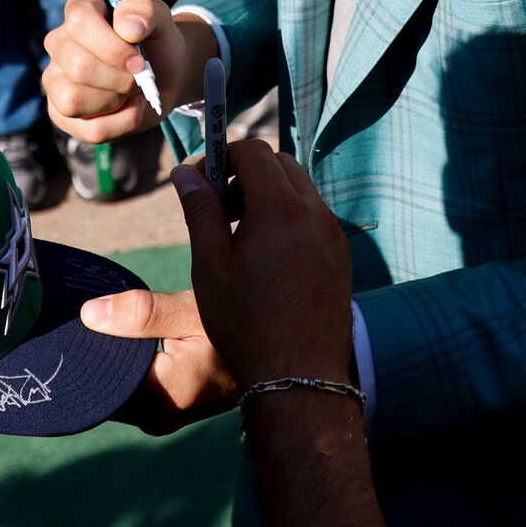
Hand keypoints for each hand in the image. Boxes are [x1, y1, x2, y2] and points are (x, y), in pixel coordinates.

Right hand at [42, 0, 203, 141]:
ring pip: (74, 101)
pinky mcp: (62, 115)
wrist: (165, 75)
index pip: (79, 23)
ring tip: (130, 90)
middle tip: (139, 75)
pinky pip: (90, 130)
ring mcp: (55, 81)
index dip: (112, 46)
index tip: (138, 59)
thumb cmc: (155, 43)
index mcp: (78, 12)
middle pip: (79, 67)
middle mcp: (59, 45)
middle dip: (121, 79)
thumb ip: (145, 10)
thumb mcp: (161, 18)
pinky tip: (129, 108)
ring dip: (117, 100)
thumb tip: (127, 27)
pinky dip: (122, 123)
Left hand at [83, 284, 238, 435]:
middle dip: (97, 358)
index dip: (89, 349)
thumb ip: (142, 312)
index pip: (104, 375)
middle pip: (107, 388)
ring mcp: (163, 421)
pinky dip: (123, 376)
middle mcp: (161, 417)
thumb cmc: (234, 329)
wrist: (270, 361)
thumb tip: (88, 314)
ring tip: (108, 333)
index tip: (80, 325)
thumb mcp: (192, 310)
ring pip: (117, 394)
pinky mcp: (165, 417)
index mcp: (167, 393)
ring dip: (110, 368)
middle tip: (90, 324)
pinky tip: (124, 350)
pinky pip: (129, 397)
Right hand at [179, 139, 354, 391]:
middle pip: (280, 164)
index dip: (222, 156)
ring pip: (300, 189)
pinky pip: (314, 216)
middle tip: (219, 208)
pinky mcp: (342, 255)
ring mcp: (333, 234)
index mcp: (280, 208)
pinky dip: (290, 218)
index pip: (253, 151)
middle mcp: (314, 212)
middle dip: (246, 173)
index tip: (200, 182)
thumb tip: (184, 172)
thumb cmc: (246, 323)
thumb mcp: (210, 264)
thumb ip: (199, 210)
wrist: (299, 376)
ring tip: (241, 235)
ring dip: (269, 195)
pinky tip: (268, 257)